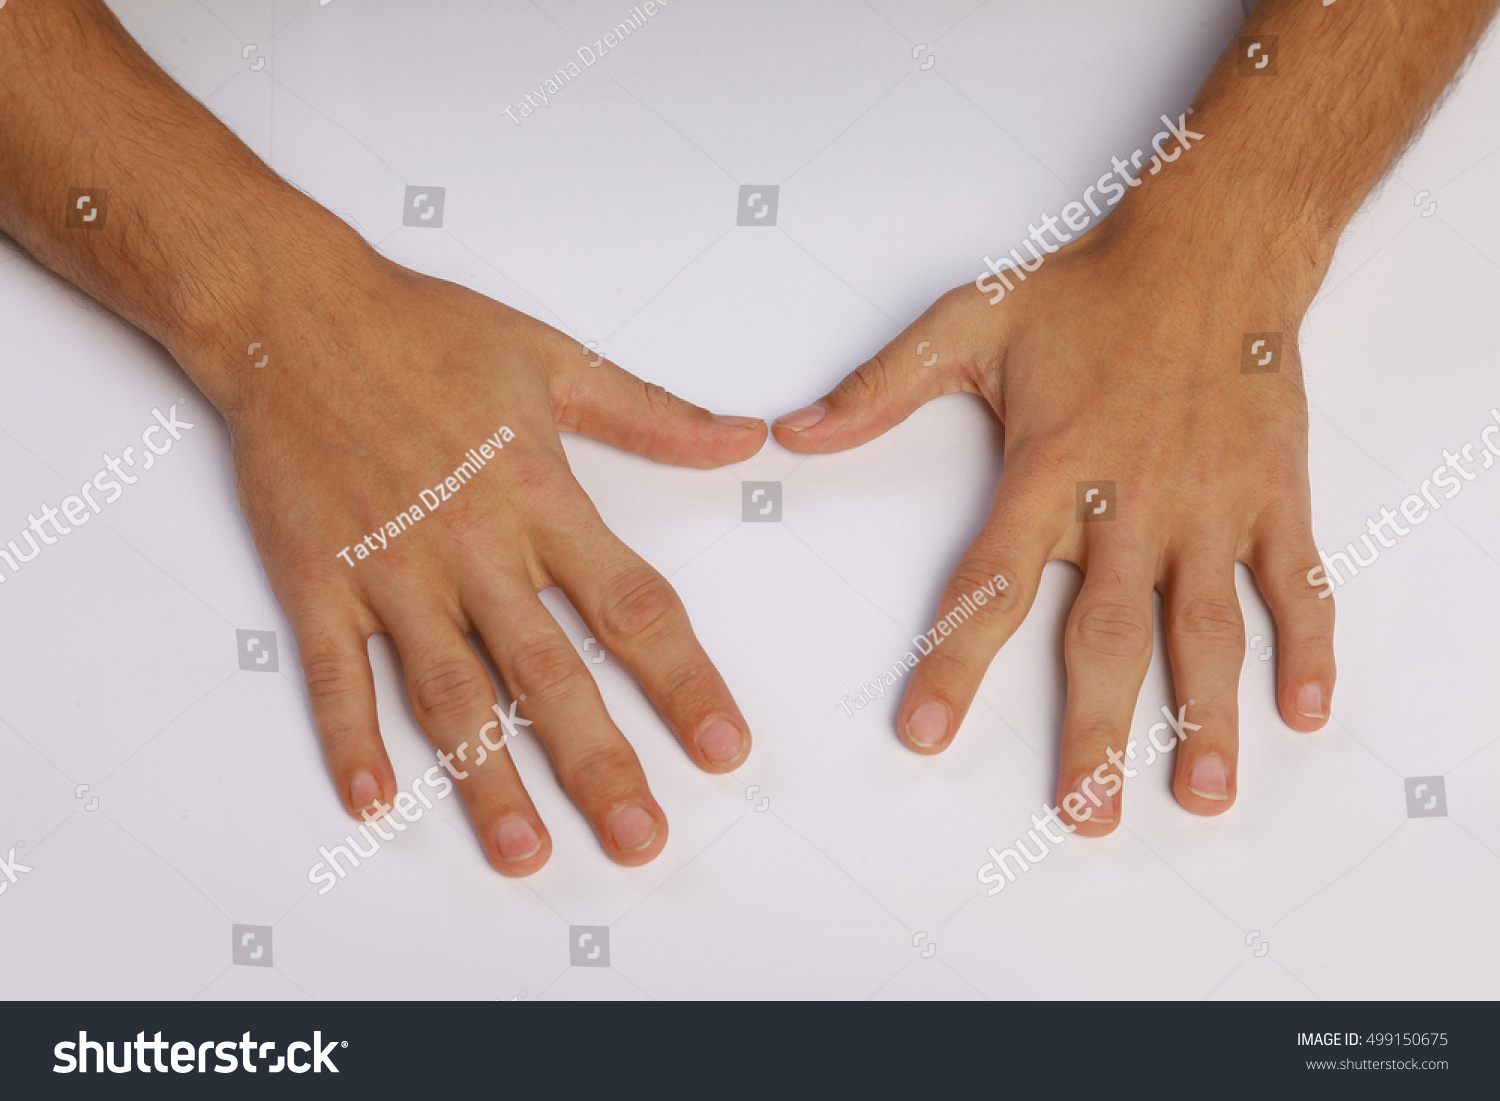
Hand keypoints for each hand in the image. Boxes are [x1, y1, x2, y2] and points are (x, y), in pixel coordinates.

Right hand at [220, 245, 763, 871]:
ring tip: (526, 852)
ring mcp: (391, 569)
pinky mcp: (316, 578)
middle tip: (640, 840)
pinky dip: (351, 740)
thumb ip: (656, 416)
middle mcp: (473, 547)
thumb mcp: (558, 359)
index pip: (634, 609)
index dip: (685, 684)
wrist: (295, 310)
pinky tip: (376, 801)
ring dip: (487, 779)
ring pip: (449, 694)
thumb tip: (745, 439)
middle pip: (549, 675)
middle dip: (599, 764)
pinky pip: (336, 674)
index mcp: (542, 498)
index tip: (723, 748)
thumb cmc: (426, 329)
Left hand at [772, 217, 1333, 833]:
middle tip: (1084, 813)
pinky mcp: (1271, 494)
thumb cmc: (1089, 288)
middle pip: (1105, 634)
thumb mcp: (966, 322)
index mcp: (1049, 468)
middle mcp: (1129, 501)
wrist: (1210, 246)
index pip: (992, 583)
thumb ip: (880, 389)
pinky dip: (1307, 645)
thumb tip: (796, 433)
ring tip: (1199, 794)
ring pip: (1205, 625)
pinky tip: (1305, 711)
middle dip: (1094, 730)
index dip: (956, 662)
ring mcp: (1207, 504)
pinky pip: (1294, 580)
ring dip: (1206, 714)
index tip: (928, 733)